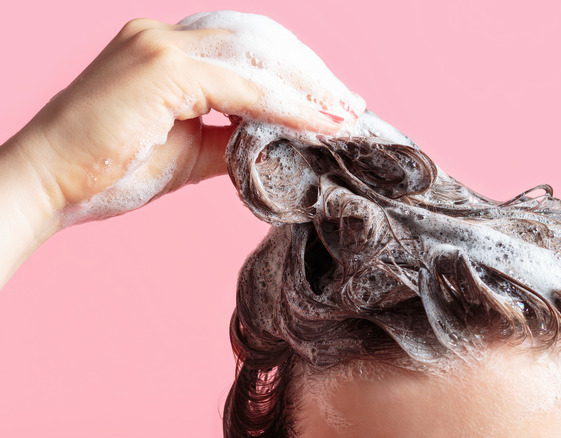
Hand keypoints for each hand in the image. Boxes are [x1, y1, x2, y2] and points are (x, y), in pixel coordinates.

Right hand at [0, 15, 365, 285]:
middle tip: (352, 105)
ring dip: (308, 85)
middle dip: (312, 72)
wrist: (45, 186)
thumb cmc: (107, 171)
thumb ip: (232, 139)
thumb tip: (278, 142)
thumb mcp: (188, 153)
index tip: (333, 102)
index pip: (248, 45)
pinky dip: (286, 106)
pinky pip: (243, 86)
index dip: (296, 70)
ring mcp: (162, 45)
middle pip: (261, 38)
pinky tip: (319, 125)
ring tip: (345, 115)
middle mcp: (166, 34)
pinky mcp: (162, 69)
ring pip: (259, 53)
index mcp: (169, 48)